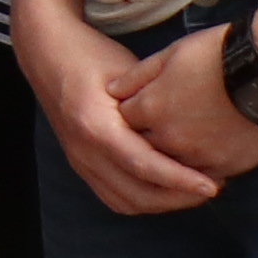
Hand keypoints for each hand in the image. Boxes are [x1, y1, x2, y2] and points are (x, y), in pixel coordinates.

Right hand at [20, 12, 214, 214]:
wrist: (46, 54)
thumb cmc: (91, 56)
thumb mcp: (128, 72)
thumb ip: (155, 103)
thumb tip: (195, 129)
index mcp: (96, 126)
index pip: (144, 166)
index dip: (181, 180)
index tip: (212, 186)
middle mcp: (84, 150)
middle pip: (136, 194)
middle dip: (177, 198)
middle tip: (211, 188)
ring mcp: (79, 161)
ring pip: (125, 202)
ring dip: (162, 203)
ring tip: (192, 191)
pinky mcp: (80, 164)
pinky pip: (113, 197)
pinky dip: (142, 200)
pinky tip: (165, 189)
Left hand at [112, 25, 257, 188]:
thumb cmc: (221, 53)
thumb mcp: (172, 52)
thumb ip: (138, 75)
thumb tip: (112, 90)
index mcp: (151, 108)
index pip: (123, 120)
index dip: (132, 113)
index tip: (141, 108)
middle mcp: (169, 137)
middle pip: (143, 146)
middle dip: (147, 137)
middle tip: (163, 127)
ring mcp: (197, 155)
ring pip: (171, 167)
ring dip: (172, 158)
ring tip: (183, 144)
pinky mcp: (226, 166)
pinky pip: (202, 176)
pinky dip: (199, 169)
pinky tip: (204, 157)